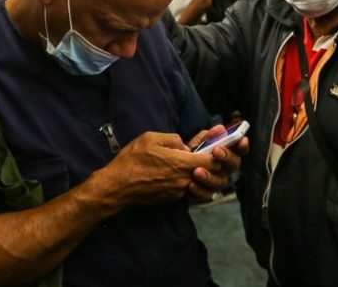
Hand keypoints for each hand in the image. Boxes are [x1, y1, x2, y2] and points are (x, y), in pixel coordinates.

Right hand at [91, 131, 220, 206]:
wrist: (117, 186)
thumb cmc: (132, 160)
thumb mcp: (151, 138)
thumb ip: (173, 139)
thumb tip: (185, 145)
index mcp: (181, 164)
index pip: (213, 161)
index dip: (220, 152)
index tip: (219, 144)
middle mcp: (184, 180)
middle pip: (212, 173)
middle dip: (216, 162)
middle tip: (213, 151)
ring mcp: (179, 192)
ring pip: (201, 182)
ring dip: (204, 172)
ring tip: (196, 161)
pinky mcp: (172, 199)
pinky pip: (188, 188)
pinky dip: (190, 179)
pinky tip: (181, 170)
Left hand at [186, 125, 248, 200]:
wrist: (177, 170)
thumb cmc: (193, 154)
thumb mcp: (199, 143)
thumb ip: (208, 136)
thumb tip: (220, 128)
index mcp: (227, 155)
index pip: (239, 150)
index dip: (242, 146)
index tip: (242, 139)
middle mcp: (226, 169)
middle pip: (233, 165)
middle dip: (226, 157)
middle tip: (216, 151)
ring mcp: (218, 183)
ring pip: (220, 182)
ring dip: (209, 176)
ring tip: (197, 171)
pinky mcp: (207, 194)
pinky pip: (206, 195)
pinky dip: (199, 190)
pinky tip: (191, 184)